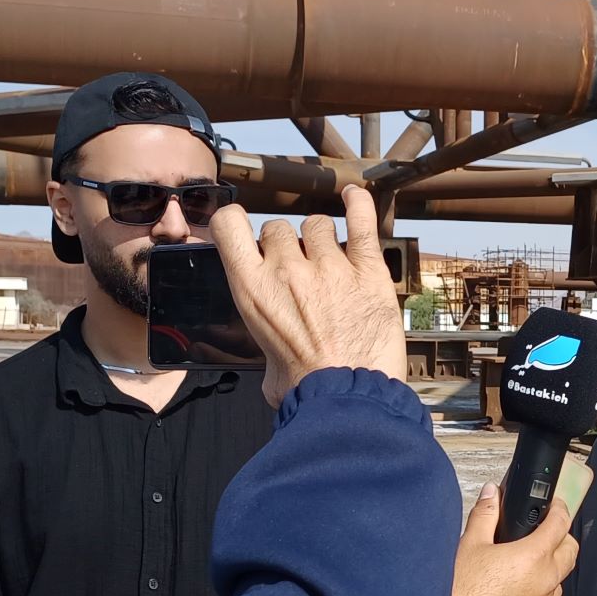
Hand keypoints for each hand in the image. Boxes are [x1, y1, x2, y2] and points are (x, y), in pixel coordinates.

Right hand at [206, 186, 407, 407]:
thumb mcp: (266, 367)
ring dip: (321, 240)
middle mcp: (287, 269)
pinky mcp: (368, 270)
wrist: (349, 397)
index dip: (234, 222)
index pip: (229, 225)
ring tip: (330, 265)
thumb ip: (266, 346)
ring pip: (318, 225)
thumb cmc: (307, 388)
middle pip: (279, 229)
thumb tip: (276, 365)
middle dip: (287, 246)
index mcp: (253, 288)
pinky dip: (359, 206)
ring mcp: (329, 266)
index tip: (241, 228)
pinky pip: (361, 223)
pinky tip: (355, 198)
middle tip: (300, 274)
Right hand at [436, 489, 578, 595]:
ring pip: (558, 584)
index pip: (560, 524)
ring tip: (522, 570)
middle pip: (570, 553)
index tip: (555, 506)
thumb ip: (486, 514)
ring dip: (548, 573)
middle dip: (561, 539)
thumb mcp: (470, 545)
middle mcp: (545, 584)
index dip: (559, 509)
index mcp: (533, 557)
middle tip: (543, 534)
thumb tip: (492, 493)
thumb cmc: (458, 593)